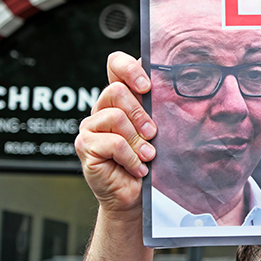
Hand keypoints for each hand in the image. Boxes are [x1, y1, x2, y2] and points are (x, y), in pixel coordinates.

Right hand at [74, 52, 155, 216]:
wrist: (135, 196)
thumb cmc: (148, 162)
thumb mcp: (158, 132)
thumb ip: (159, 109)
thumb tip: (174, 89)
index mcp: (122, 99)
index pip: (116, 65)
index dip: (129, 69)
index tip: (148, 86)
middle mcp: (103, 109)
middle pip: (116, 90)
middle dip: (140, 113)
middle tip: (152, 134)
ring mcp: (91, 127)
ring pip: (115, 116)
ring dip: (137, 140)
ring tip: (147, 155)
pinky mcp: (86, 146)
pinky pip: (112, 143)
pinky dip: (130, 157)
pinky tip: (137, 167)